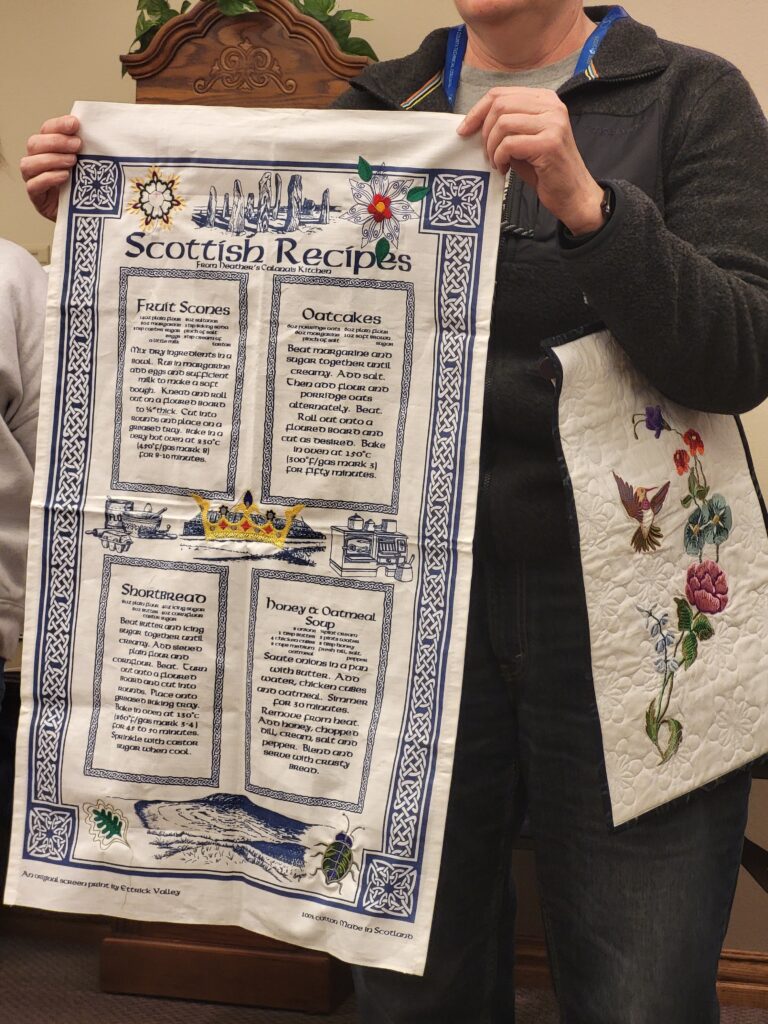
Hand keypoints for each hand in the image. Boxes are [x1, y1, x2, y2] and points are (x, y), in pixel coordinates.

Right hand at [21, 116, 81, 221]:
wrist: (89, 215)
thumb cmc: (89, 187)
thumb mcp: (91, 165)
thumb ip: (90, 148)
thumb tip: (98, 129)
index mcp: (50, 148)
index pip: (47, 130)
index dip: (59, 125)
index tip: (75, 123)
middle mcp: (38, 161)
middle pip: (35, 144)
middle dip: (56, 142)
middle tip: (77, 145)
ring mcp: (34, 179)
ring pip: (29, 163)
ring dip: (51, 159)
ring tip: (72, 162)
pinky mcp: (37, 198)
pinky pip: (33, 185)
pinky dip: (48, 178)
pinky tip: (64, 177)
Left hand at [457, 88, 604, 235]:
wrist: (573, 194)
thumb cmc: (546, 170)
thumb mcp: (523, 140)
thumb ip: (506, 126)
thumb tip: (474, 123)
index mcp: (545, 99)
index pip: (501, 93)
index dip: (477, 111)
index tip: (464, 130)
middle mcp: (551, 106)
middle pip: (500, 105)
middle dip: (484, 131)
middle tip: (487, 153)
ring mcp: (552, 123)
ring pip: (503, 123)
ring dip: (492, 147)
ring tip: (498, 163)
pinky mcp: (549, 143)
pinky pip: (509, 144)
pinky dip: (500, 158)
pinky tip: (505, 169)